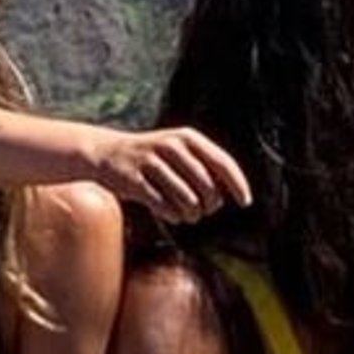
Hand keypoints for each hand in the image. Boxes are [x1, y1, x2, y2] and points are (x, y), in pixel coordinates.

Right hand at [91, 126, 251, 220]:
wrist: (107, 153)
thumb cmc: (153, 159)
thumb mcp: (179, 152)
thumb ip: (203, 168)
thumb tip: (226, 196)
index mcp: (187, 137)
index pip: (222, 162)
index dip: (238, 184)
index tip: (246, 202)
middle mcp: (171, 145)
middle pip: (207, 186)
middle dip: (210, 205)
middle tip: (203, 211)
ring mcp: (151, 161)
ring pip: (187, 199)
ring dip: (191, 214)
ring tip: (188, 215)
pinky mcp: (133, 179)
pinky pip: (163, 206)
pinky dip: (172, 215)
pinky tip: (171, 214)